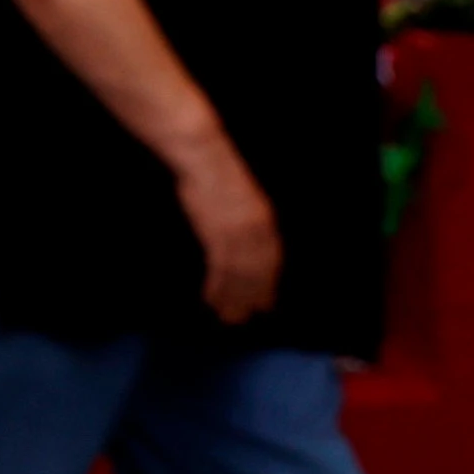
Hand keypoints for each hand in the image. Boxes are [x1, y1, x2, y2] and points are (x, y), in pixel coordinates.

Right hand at [173, 145, 283, 324]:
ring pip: (239, 275)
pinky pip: (220, 269)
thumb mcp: (239, 195)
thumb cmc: (214, 169)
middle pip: (258, 273)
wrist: (203, 156)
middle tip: (245, 318)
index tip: (265, 301)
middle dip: (252, 297)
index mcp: (264, 220)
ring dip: (234, 298)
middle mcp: (257, 231)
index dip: (268, 282)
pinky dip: (217, 287)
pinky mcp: (217, 235)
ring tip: (227, 316)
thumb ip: (243, 217)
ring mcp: (237, 234)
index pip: (271, 260)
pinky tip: (210, 298)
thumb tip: (237, 235)